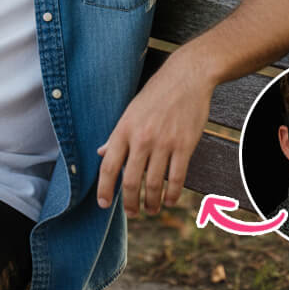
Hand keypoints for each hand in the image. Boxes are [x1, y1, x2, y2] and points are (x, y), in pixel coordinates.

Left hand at [96, 45, 213, 216]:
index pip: (109, 166)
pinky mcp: (184, 145)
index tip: (103, 204)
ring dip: (151, 203)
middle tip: (131, 212)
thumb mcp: (131, 110)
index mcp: (124, 128)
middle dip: (129, 203)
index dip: (104, 189)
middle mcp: (141, 138)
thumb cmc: (157, 93)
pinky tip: (168, 200)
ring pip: (153, 184)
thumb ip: (117, 134)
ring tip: (150, 210)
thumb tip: (102, 152)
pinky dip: (171, 195)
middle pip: (130, 181)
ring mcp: (164, 143)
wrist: (186, 77)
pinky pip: (176, 178)